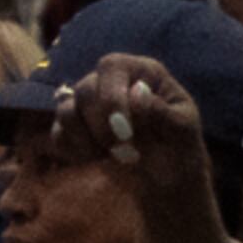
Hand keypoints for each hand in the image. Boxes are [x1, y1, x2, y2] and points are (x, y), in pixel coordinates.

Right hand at [58, 55, 216, 215]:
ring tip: (114, 155)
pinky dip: (76, 149)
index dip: (112, 96)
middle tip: (125, 149)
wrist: (170, 176)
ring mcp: (89, 103)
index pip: (112, 66)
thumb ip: (162, 111)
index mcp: (143, 72)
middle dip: (102, 125)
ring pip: (67, 110)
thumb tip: (137, 92)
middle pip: (86, 89)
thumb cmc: (181, 146)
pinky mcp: (75, 128)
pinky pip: (59, 134)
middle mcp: (112, 81)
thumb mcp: (183, 130)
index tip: (125, 130)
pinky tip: (99, 159)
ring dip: (87, 138)